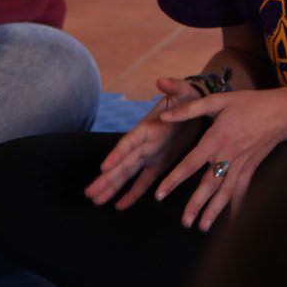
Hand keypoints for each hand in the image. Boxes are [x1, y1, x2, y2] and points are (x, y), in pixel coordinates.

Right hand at [85, 77, 204, 209]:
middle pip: (122, 163)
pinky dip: (133, 194)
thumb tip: (162, 81)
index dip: (117, 154)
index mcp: (148, 127)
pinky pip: (144, 182)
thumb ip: (175, 87)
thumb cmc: (189, 97)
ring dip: (112, 187)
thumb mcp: (185, 91)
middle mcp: (144, 143)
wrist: (197, 106)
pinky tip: (119, 205)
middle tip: (89, 193)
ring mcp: (149, 155)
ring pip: (127, 174)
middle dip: (107, 178)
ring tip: (95, 200)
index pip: (129, 142)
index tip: (104, 167)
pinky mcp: (159, 164)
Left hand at [155, 87, 286, 229]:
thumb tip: (164, 115)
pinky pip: (242, 191)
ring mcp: (241, 165)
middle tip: (184, 222)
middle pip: (208, 185)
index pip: (190, 164)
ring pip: (225, 192)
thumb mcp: (218, 101)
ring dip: (214, 211)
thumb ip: (190, 109)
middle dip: (196, 205)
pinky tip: (233, 221)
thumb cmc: (248, 104)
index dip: (174, 179)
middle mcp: (227, 156)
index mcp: (216, 139)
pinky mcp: (251, 168)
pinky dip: (238, 206)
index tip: (160, 194)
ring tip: (202, 227)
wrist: (280, 113)